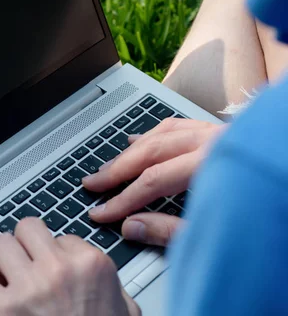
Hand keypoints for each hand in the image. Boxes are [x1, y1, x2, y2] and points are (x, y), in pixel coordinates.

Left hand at [0, 218, 139, 315]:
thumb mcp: (124, 311)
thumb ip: (114, 289)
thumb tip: (106, 283)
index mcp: (91, 265)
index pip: (62, 237)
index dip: (53, 254)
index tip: (51, 270)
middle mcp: (60, 269)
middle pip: (27, 228)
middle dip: (22, 246)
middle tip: (23, 266)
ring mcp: (30, 287)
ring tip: (4, 280)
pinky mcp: (2, 310)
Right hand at [82, 118, 224, 245]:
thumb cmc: (274, 222)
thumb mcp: (221, 236)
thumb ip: (171, 232)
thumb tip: (131, 226)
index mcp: (213, 165)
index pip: (153, 182)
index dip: (122, 200)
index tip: (101, 212)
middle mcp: (215, 142)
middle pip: (151, 152)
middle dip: (117, 170)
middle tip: (93, 184)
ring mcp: (219, 134)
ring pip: (161, 134)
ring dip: (131, 151)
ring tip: (110, 167)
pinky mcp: (223, 133)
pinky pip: (178, 126)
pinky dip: (154, 134)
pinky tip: (139, 141)